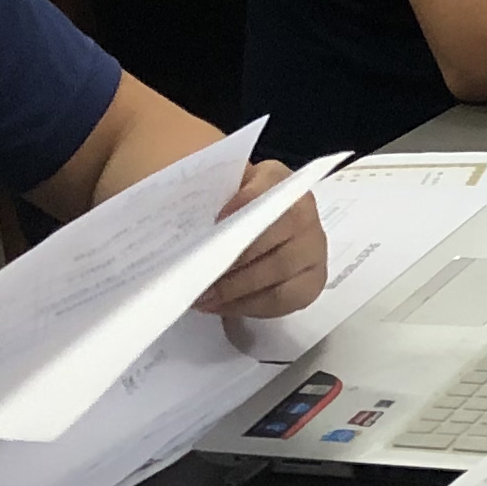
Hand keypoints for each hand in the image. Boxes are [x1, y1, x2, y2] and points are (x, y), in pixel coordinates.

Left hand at [194, 158, 327, 325]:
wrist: (257, 231)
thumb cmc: (227, 212)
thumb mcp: (216, 192)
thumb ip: (204, 195)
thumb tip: (172, 203)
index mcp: (276, 180)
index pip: (263, 191)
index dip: (241, 207)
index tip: (213, 223)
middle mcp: (304, 209)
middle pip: (273, 235)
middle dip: (231, 259)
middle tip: (195, 275)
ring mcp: (314, 246)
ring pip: (278, 270)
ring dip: (236, 288)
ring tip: (203, 297)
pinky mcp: (313, 280)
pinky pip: (284, 298)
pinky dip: (249, 305)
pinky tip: (223, 306)